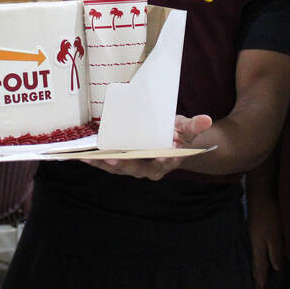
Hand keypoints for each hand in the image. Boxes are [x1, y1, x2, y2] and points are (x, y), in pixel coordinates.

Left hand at [83, 114, 212, 180]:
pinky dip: (96, 160)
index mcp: (166, 162)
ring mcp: (135, 167)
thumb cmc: (178, 135)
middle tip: (114, 159)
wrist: (171, 144)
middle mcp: (149, 169)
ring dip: (102, 163)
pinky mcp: (123, 163)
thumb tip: (206, 119)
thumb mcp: (187, 129)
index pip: (162, 163)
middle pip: (136, 168)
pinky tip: (83, 154)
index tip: (155, 157)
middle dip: (124, 164)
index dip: (158, 161)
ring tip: (88, 157)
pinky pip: (108, 163)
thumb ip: (195, 126)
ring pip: (118, 168)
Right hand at [247, 192, 282, 288]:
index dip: (261, 280)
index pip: (259, 268)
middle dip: (256, 277)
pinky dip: (255, 257)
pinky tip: (256, 256)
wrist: (260, 195)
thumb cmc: (269, 215)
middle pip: (254, 264)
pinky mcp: (253, 230)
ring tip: (255, 277)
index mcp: (257, 247)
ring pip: (253, 257)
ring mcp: (251, 236)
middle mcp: (252, 243)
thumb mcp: (275, 235)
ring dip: (255, 268)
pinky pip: (254, 249)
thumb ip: (275, 252)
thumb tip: (276, 269)